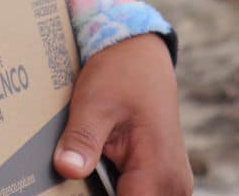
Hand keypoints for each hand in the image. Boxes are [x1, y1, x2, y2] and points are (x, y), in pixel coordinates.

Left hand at [53, 32, 192, 194]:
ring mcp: (169, 181)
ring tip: (81, 161)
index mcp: (158, 170)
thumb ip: (83, 140)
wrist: (139, 55)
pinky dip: (114, 186)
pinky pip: (138, 192)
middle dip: (97, 192)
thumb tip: (67, 169)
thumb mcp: (94, 104)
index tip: (74, 172)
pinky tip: (91, 167)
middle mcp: (172, 184)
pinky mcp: (160, 176)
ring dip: (106, 189)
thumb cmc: (120, 75)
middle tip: (73, 163)